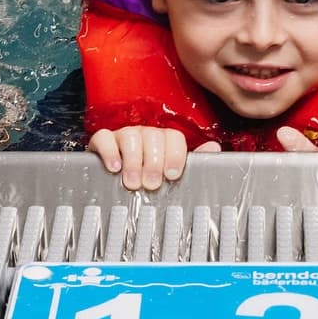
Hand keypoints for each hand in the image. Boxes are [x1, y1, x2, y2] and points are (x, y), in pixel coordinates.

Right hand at [88, 126, 220, 191]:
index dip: (175, 155)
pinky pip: (104, 137)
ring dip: (133, 161)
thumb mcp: (171, 171)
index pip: (174, 137)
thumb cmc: (148, 176)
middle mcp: (145, 134)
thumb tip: (214, 148)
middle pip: (154, 137)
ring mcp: (124, 135)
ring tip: (133, 182)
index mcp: (164, 140)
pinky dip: (109, 151)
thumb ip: (193, 160)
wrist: (116, 178)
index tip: (172, 175)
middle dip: (154, 162)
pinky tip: (114, 167)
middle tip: (152, 184)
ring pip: (131, 136)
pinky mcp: (103, 140)